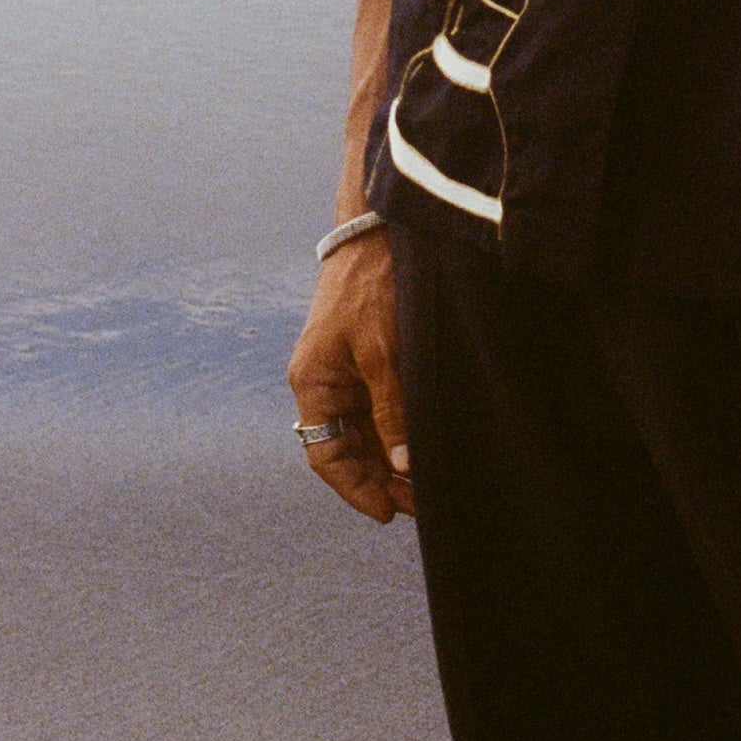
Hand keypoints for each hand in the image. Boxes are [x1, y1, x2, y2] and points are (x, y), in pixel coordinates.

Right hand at [287, 228, 414, 521]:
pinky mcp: (370, 356)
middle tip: (420, 502)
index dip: (355, 487)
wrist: (381, 228)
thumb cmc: (372, 285)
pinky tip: (424, 443)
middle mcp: (326, 381)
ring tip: (426, 481)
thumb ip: (392, 409)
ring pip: (366, 431)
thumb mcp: (383, 351)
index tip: (387, 512)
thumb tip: (403, 463)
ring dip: (392, 457)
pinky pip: (380, 407)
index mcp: (313, 382)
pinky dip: (399, 429)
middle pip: (348, 448)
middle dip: (380, 478)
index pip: (326, 455)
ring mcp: (347, 370)